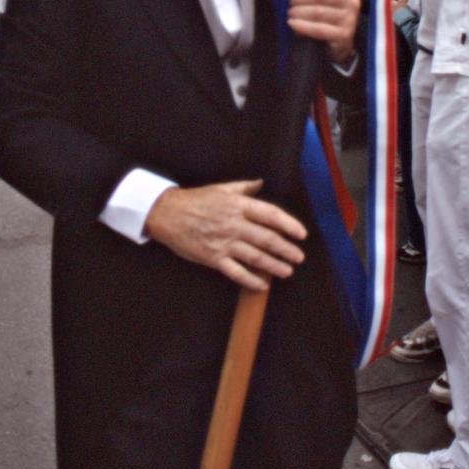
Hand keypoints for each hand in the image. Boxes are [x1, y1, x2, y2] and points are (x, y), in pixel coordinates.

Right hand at [144, 179, 306, 290]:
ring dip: (274, 265)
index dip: (289, 224)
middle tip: (299, 257)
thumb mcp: (221, 188)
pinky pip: (236, 272)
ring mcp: (223, 242)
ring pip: (255, 257)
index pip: (270, 214)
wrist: (167, 213)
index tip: (301, 234)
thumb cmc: (196, 199)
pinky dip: (251, 280)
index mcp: (237, 205)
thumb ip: (244, 187)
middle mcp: (233, 224)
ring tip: (287, 271)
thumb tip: (262, 183)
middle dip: (286, 249)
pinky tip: (262, 285)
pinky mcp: (213, 258)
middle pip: (266, 238)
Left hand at [288, 0, 360, 63]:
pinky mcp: (344, 34)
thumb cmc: (328, 4)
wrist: (340, 32)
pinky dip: (303, 26)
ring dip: (299, 12)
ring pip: (319, 12)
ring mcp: (350, 17)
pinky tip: (292, 23)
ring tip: (291, 12)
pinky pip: (319, 29)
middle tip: (291, 1)